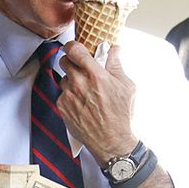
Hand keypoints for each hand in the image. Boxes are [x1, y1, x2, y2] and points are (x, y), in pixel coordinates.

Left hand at [57, 41, 137, 165]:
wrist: (111, 141)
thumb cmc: (121, 114)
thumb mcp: (126, 86)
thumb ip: (116, 64)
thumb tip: (114, 49)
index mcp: (95, 75)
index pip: (74, 50)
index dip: (73, 46)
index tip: (75, 48)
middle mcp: (79, 83)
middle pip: (65, 61)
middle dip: (72, 62)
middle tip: (81, 69)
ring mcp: (68, 95)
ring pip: (64, 78)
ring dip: (72, 80)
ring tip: (85, 91)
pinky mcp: (62, 106)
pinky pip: (62, 93)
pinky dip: (69, 95)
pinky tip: (81, 103)